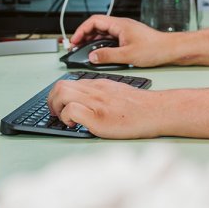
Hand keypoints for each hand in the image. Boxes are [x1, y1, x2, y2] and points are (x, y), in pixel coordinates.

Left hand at [47, 78, 162, 138]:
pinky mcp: (98, 117)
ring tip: (63, 119)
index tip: (60, 106)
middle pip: (60, 86)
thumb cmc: (141, 107)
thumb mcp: (119, 93)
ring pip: (62, 94)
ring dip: (56, 108)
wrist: (157, 111)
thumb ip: (102, 94)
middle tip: (56, 113)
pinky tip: (74, 125)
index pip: (69, 82)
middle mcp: (95, 90)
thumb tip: (88, 103)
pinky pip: (71, 110)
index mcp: (99, 85)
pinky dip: (66, 118)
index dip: (59, 95)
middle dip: (51, 101)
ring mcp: (96, 102)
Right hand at [70, 15, 184, 67]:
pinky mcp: (128, 37)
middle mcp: (121, 25)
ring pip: (103, 33)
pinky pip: (110, 38)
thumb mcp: (127, 55)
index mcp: (120, 24)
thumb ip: (107, 56)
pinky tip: (99, 53)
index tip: (74, 41)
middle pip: (97, 26)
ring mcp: (125, 31)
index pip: (94, 21)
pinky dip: (101, 44)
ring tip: (84, 51)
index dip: (82, 30)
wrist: (170, 49)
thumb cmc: (154, 49)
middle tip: (75, 47)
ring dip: (92, 41)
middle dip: (84, 36)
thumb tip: (92, 57)